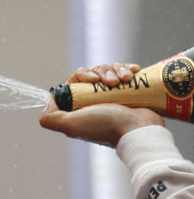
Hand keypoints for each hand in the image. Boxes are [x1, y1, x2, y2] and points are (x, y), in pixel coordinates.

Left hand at [39, 63, 164, 147]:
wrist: (140, 129)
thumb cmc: (108, 127)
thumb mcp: (72, 125)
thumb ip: (51, 118)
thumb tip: (49, 103)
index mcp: (82, 108)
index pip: (75, 81)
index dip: (82, 76)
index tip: (92, 80)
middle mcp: (97, 102)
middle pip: (93, 73)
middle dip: (102, 72)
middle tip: (111, 82)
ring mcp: (115, 97)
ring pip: (110, 71)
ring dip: (117, 70)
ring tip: (125, 80)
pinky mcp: (131, 92)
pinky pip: (125, 72)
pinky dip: (128, 69)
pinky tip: (134, 72)